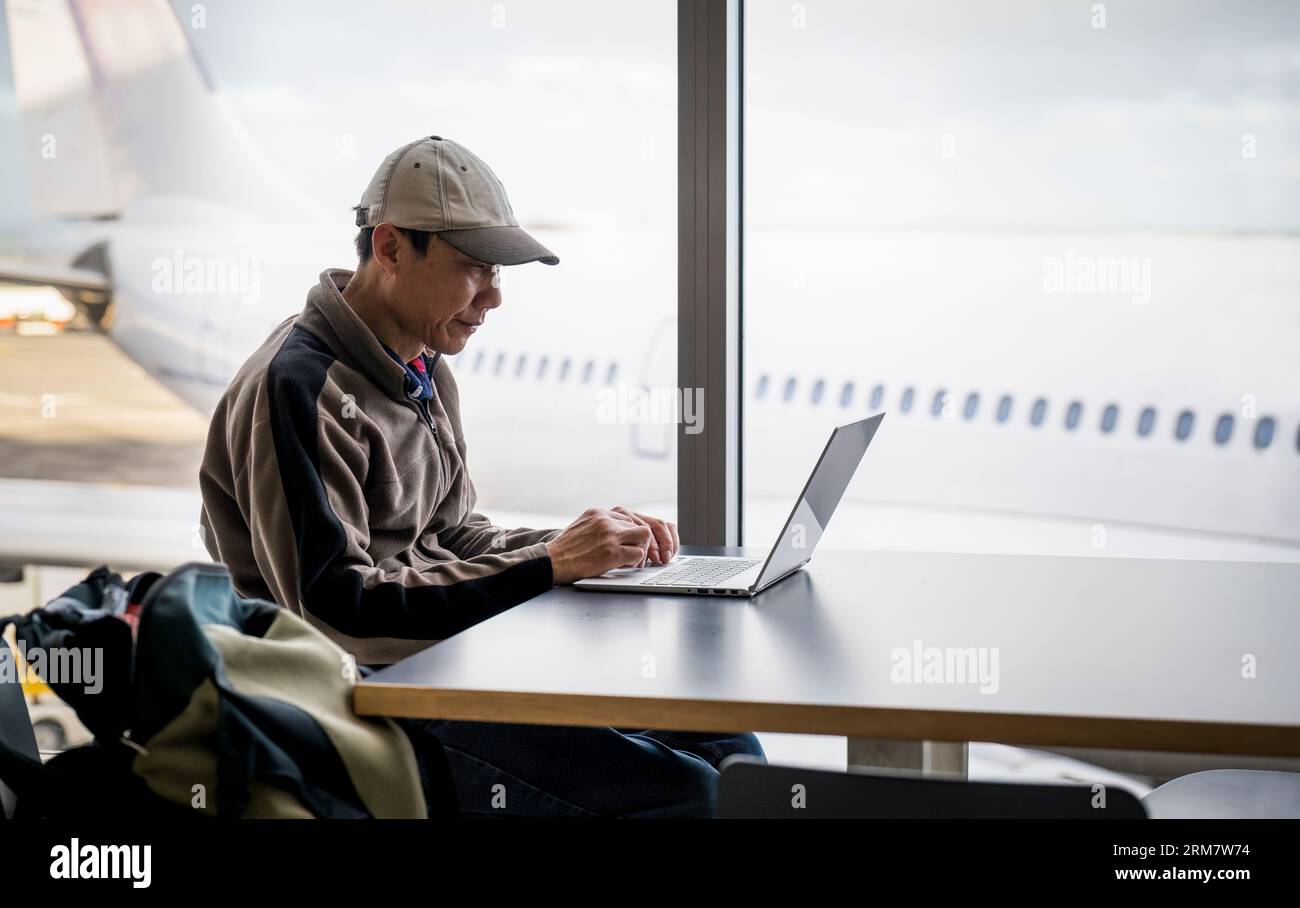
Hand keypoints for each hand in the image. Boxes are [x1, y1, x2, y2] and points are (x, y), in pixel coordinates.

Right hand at [544, 507, 677, 583]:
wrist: (552, 562)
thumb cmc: (566, 549)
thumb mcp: (582, 526)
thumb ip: (599, 525)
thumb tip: (617, 529)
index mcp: (598, 513)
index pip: (627, 517)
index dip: (630, 532)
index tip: (627, 543)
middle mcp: (606, 521)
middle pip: (638, 525)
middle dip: (637, 540)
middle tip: (633, 552)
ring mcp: (610, 536)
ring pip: (643, 537)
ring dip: (638, 550)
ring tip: (629, 559)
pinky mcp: (612, 553)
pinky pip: (637, 554)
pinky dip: (634, 562)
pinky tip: (624, 565)